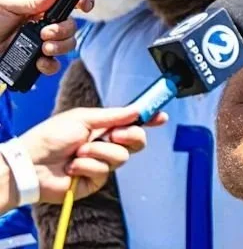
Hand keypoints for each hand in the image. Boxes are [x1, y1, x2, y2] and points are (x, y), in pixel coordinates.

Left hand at [0, 0, 93, 75]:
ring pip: (67, 46)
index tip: (84, 6)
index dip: (81, 3)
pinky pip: (54, 66)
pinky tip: (39, 62)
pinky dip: (50, 65)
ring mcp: (41, 45)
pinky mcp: (35, 64)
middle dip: (64, 30)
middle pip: (71, 27)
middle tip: (46, 33)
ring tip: (44, 47)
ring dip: (60, 47)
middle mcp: (44, 26)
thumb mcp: (5, 5)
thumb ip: (30, 0)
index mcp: (39, 9)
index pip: (68, 4)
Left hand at [17, 105, 166, 203]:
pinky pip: (104, 171)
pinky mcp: (94, 181)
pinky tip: (73, 166)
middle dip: (131, 136)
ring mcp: (101, 163)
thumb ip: (113, 115)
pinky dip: (87, 166)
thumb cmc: (51, 136)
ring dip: (98, 151)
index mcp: (104, 127)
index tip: (161, 116)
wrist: (31, 162)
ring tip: (78, 152)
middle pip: (136, 142)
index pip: (133, 123)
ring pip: (121, 156)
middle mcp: (105, 145)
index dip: (149, 120)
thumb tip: (137, 111)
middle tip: (115, 134)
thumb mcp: (83, 117)